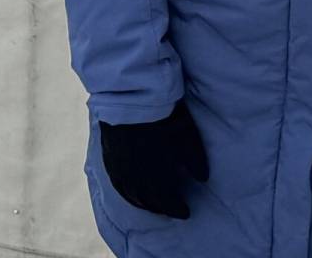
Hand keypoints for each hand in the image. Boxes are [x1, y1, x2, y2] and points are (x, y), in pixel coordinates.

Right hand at [98, 100, 208, 218]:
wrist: (133, 98)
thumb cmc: (165, 119)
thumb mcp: (187, 140)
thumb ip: (195, 162)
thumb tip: (202, 179)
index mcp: (156, 179)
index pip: (167, 203)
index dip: (177, 209)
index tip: (186, 213)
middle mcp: (136, 179)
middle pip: (147, 201)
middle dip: (159, 208)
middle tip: (168, 211)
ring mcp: (120, 169)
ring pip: (130, 195)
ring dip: (141, 202)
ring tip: (149, 204)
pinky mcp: (109, 157)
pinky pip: (117, 183)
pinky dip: (125, 191)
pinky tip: (128, 190)